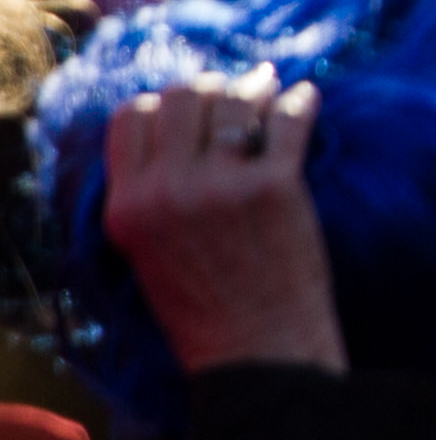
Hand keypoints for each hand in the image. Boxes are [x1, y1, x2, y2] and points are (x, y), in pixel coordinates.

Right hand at [96, 76, 347, 374]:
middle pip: (183, 95)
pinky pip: (288, 117)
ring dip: (255, 92)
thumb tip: (177, 115)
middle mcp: (166, 190)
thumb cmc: (205, 306)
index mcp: (125, 207)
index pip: (132, 115)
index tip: (190, 110)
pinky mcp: (275, 186)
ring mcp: (221, 186)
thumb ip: (151, 188)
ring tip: (269, 96)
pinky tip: (305, 98)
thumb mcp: (148, 248)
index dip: (163, 104)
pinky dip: (300, 101)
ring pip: (236, 99)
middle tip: (233, 98)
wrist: (258, 351)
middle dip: (211, 89)